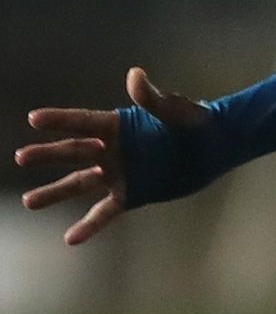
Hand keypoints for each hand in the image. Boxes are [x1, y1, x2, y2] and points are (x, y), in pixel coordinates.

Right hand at [17, 67, 208, 244]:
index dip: (61, 120)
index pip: (84, 122)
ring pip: (80, 183)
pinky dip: (89, 225)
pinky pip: (105, 211)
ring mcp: (120, 173)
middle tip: (21, 157)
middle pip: (74, 152)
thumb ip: (154, 99)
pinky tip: (71, 238)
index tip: (34, 118)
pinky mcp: (132, 194)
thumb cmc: (197, 122)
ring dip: (55, 192)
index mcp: (120, 126)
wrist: (217, 147)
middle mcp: (113, 150)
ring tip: (29, 201)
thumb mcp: (177, 111)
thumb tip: (135, 75)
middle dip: (47, 155)